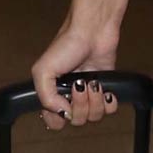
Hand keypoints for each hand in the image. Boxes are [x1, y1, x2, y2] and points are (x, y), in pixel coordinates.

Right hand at [32, 12, 121, 131]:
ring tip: (93, 83)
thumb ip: (46, 97)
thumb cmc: (66, 45)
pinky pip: (109, 110)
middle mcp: (70, 96)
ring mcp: (89, 94)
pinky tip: (106, 90)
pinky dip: (109, 103)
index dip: (59, 118)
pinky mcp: (106, 88)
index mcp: (52, 93)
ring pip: (93, 117)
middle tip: (79, 85)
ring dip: (95, 102)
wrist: (93, 31)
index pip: (53, 121)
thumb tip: (62, 113)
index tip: (63, 104)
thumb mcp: (43, 71)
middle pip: (76, 120)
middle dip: (80, 105)